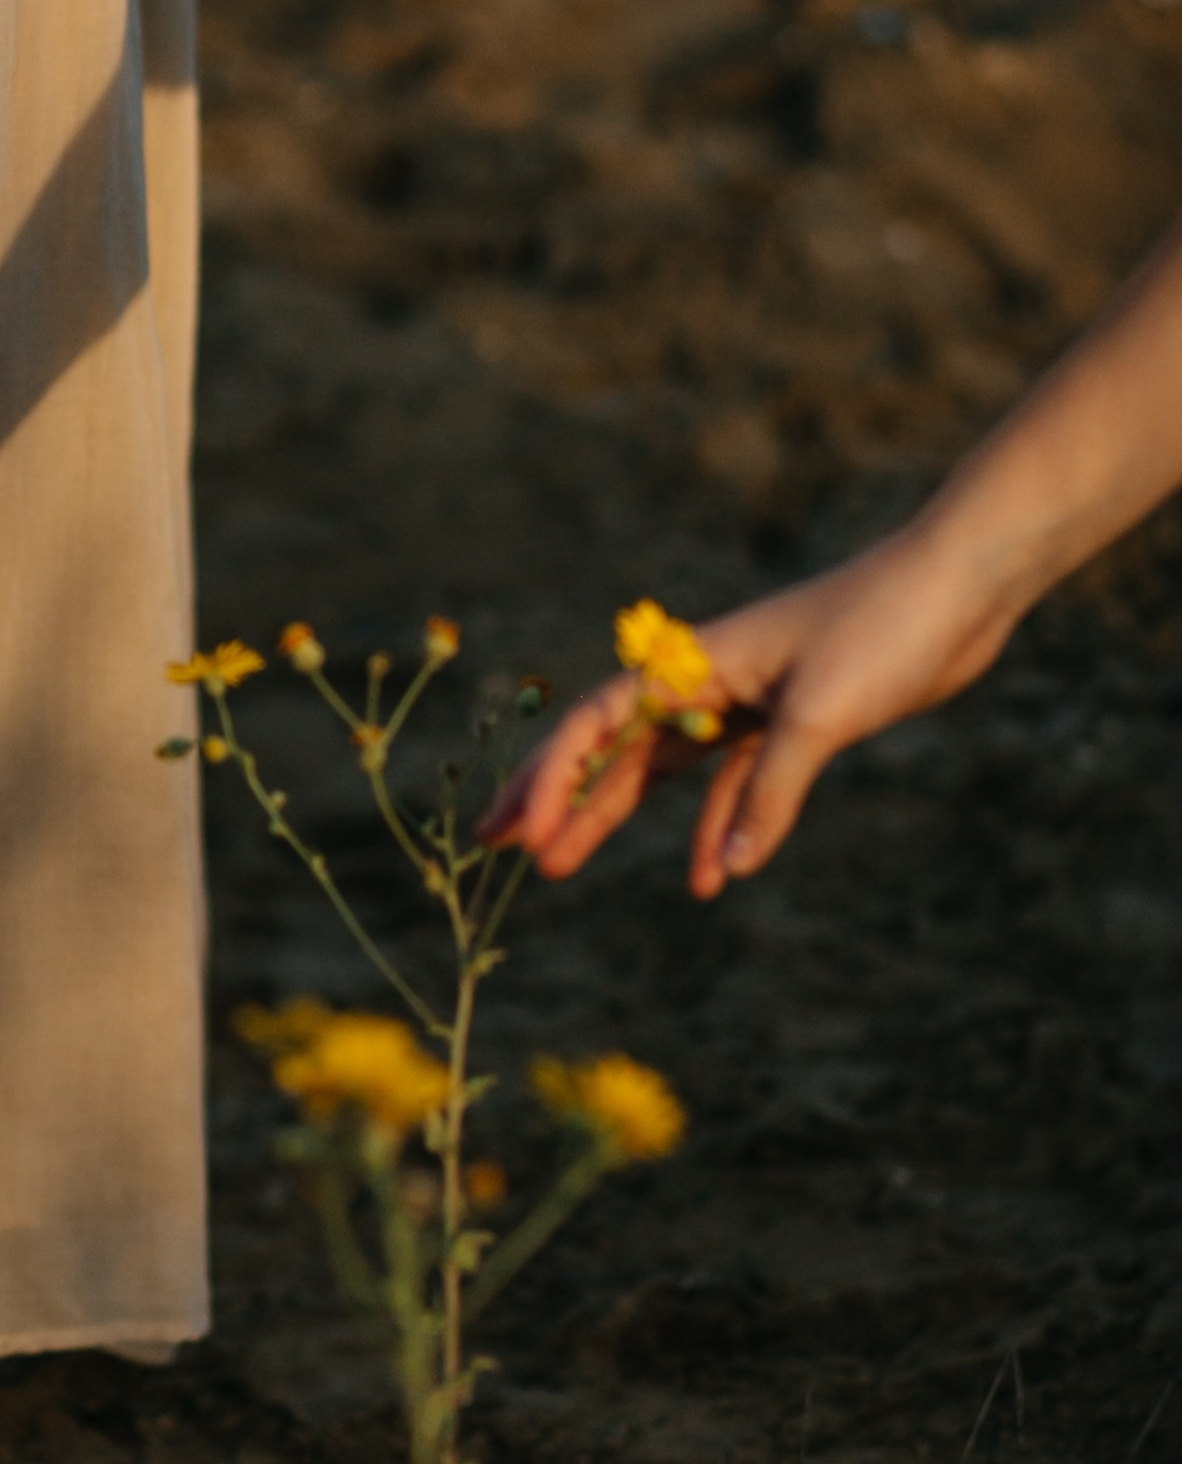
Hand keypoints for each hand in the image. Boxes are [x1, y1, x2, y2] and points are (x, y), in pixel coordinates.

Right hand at [481, 526, 1026, 897]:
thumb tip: (731, 868)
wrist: (960, 586)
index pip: (597, 726)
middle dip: (556, 799)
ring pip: (659, 771)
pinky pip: (735, 786)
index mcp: (694, 664)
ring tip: (564, 866)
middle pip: (610, 749)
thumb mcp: (820, 714)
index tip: (520, 834)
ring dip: (615, 817)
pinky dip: (720, 828)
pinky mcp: (793, 723)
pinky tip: (713, 877)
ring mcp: (746, 703)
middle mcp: (706, 682)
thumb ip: (770, 792)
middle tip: (503, 849)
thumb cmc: (882, 626)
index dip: (552, 782)